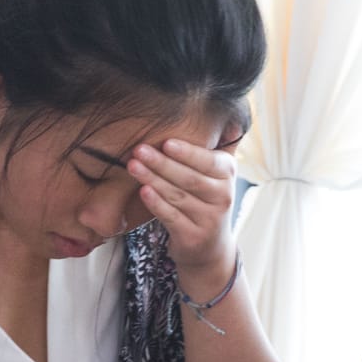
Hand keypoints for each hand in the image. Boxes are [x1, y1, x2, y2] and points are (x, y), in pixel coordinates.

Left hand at [128, 139, 237, 277]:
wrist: (210, 247)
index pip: (209, 162)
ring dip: (153, 179)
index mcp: (227, 174)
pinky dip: (157, 204)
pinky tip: (143, 191)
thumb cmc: (205, 200)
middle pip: (189, 178)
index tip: (167, 142)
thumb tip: (229, 114)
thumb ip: (215, 147)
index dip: (188, 153)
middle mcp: (222, 196)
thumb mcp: (216, 173)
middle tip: (139, 150)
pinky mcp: (192, 237)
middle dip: (162, 163)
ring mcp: (208, 219)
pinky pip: (171, 217)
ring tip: (132, 165)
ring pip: (177, 196)